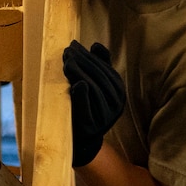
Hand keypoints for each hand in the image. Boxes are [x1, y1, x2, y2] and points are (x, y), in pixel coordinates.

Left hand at [62, 40, 124, 167]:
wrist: (82, 140)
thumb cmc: (87, 107)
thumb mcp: (96, 86)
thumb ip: (100, 67)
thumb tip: (96, 45)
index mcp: (119, 93)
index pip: (106, 69)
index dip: (89, 56)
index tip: (74, 46)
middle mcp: (117, 105)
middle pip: (100, 78)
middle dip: (82, 62)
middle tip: (67, 51)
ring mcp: (105, 117)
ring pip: (94, 90)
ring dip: (79, 74)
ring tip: (66, 62)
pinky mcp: (91, 128)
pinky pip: (87, 109)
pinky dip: (82, 96)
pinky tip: (76, 84)